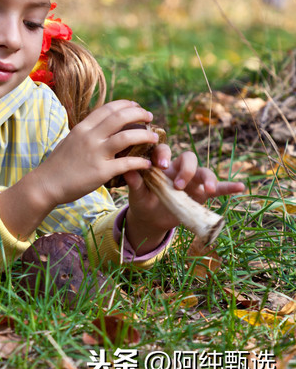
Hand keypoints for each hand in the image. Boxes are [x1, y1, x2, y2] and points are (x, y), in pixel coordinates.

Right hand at [34, 99, 160, 206]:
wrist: (46, 184)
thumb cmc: (58, 165)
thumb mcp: (70, 141)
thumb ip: (85, 133)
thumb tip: (98, 126)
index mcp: (82, 128)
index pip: (107, 108)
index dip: (126, 104)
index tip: (136, 106)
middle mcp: (89, 137)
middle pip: (120, 117)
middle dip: (139, 114)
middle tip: (150, 117)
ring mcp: (96, 154)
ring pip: (127, 137)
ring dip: (145, 135)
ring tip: (154, 138)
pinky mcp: (101, 172)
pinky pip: (127, 164)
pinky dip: (141, 162)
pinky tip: (147, 163)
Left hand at [122, 147, 245, 249]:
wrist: (151, 218)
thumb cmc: (143, 200)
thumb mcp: (137, 194)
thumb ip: (135, 183)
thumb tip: (127, 170)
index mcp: (161, 164)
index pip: (165, 150)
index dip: (164, 154)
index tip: (161, 165)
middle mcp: (178, 168)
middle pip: (189, 158)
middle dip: (186, 169)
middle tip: (178, 185)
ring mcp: (192, 181)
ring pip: (204, 171)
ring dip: (207, 178)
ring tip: (207, 189)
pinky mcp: (202, 194)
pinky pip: (218, 188)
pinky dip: (229, 187)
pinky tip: (240, 187)